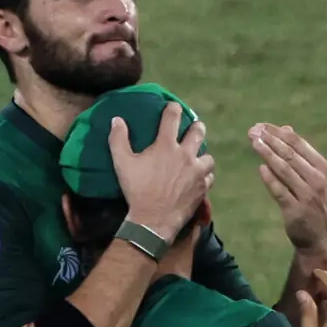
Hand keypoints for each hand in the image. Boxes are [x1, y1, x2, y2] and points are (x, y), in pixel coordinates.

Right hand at [111, 103, 213, 240]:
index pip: (172, 117)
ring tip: (198, 157)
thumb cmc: (137, 190)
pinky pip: (210, 177)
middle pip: (198, 132)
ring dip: (203, 155)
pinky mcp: (202, 188)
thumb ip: (118, 140)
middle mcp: (185, 155)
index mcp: (166, 145)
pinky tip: (200, 177)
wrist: (153, 220)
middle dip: (197, 126)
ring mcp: (197, 172)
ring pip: (208, 156)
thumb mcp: (122, 164)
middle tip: (195, 127)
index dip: (173, 108)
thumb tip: (116, 120)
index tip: (173, 106)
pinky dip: (206, 175)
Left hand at [250, 124, 326, 257]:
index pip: (298, 143)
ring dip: (267, 154)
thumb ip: (299, 153)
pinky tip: (260, 168)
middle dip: (270, 140)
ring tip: (253, 143)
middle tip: (252, 131)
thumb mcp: (313, 176)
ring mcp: (306, 194)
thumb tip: (286, 128)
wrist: (318, 236)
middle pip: (290, 154)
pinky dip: (270, 179)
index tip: (260, 126)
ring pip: (284, 170)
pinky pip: (280, 191)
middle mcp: (316, 179)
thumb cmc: (313, 202)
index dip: (278, 133)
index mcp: (321, 167)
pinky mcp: (295, 210)